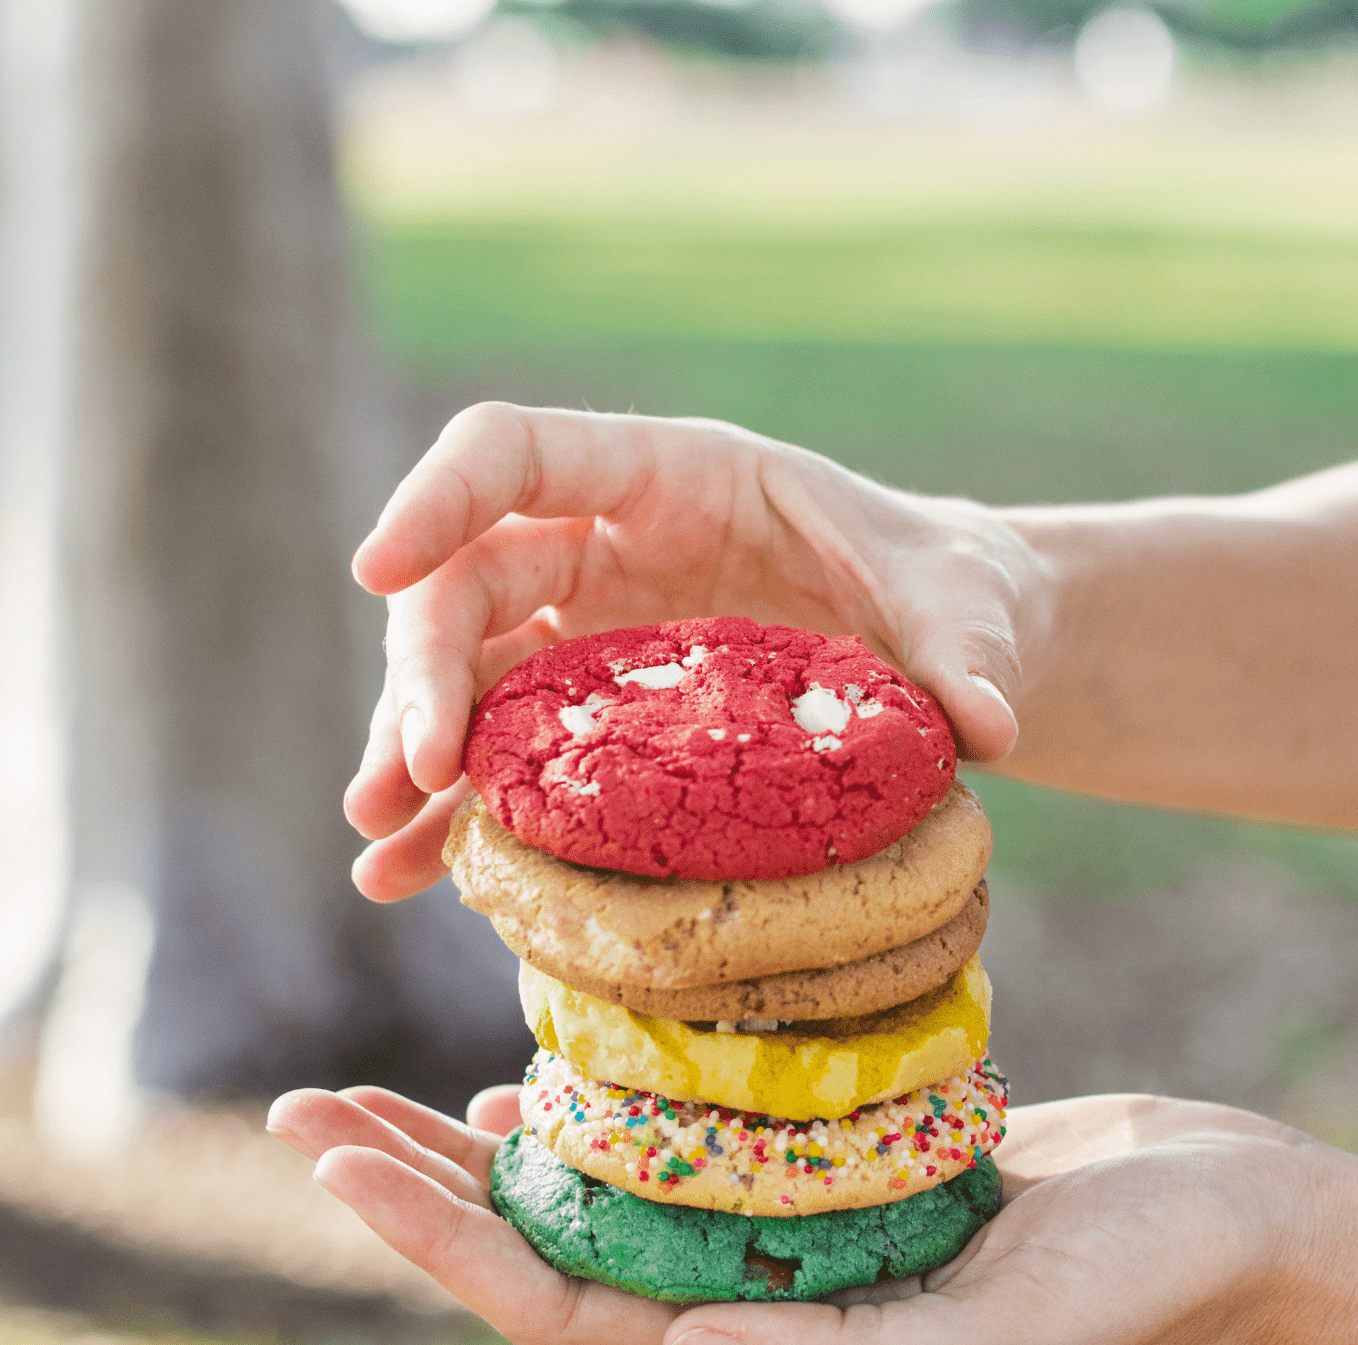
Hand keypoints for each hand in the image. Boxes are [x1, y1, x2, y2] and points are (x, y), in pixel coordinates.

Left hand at [265, 1084, 1331, 1344]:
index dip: (441, 1240)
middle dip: (418, 1188)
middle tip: (303, 1113)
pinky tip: (536, 1068)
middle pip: (547, 1246)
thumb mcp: (1010, 1338)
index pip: (565, 1304)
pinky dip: (598, 1102)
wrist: (1235, 1217)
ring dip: (482, 1147)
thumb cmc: (1148, 1286)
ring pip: (598, 1190)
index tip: (337, 1155)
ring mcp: (792, 1225)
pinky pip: (682, 1134)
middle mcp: (765, 1289)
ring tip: (378, 1091)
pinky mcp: (832, 1156)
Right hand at [344, 404, 1041, 900]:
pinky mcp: (597, 719)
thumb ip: (961, 655)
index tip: (374, 570)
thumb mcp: (960, 610)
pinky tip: (411, 877)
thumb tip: (983, 727)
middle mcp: (607, 548)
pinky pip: (509, 757)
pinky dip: (462, 815)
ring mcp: (593, 634)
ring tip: (379, 849)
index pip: (516, 454)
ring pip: (470, 679)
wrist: (943, 654)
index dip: (436, 497)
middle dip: (426, 672)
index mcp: (674, 476)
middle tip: (414, 771)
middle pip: (469, 584)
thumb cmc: (945, 595)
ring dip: (416, 758)